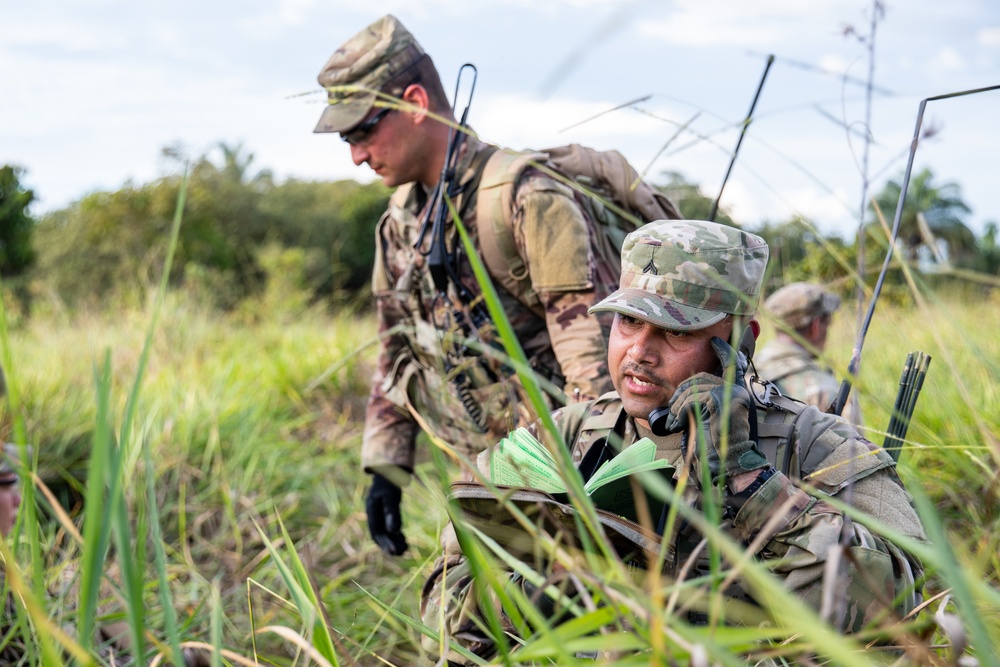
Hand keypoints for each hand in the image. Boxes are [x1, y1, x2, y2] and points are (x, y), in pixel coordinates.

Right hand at [366, 473, 407, 554]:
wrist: (389, 473)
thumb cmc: (390, 484)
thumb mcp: (391, 497)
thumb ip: (392, 513)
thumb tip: (393, 531)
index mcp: (372, 511)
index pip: (376, 532)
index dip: (384, 544)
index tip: (393, 552)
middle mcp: (374, 515)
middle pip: (380, 536)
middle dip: (389, 546)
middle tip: (401, 553)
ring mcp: (379, 515)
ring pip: (385, 534)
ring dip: (394, 542)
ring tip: (406, 548)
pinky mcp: (385, 514)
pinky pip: (389, 529)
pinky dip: (396, 536)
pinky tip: (405, 541)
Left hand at [666, 368, 767, 485]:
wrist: (729, 460)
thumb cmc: (717, 443)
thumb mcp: (708, 415)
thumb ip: (700, 402)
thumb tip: (678, 392)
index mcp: (732, 390)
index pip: (703, 378)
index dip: (686, 387)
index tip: (674, 402)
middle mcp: (732, 389)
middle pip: (697, 381)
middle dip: (679, 395)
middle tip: (671, 412)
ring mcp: (726, 394)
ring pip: (692, 392)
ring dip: (677, 408)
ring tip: (672, 423)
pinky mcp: (717, 402)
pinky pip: (691, 402)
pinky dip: (680, 414)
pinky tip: (677, 426)